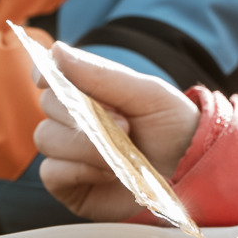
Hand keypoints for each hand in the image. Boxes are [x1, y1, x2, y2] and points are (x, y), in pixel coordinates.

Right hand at [33, 43, 200, 219]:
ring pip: (46, 138)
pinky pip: (51, 173)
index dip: (45, 73)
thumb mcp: (148, 94)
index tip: (46, 77)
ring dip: (84, 144)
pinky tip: (109, 173)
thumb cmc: (173, 128)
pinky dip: (79, 170)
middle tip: (125, 125)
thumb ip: (101, 74)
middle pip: (48, 105)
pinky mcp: (71, 187)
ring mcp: (69, 155)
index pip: (51, 76)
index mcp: (90, 92)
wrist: (192, 171)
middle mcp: (74, 121)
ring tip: (122, 151)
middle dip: (81, 112)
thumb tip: (56, 50)